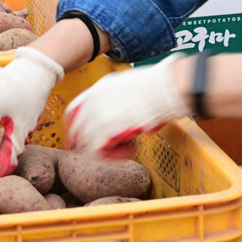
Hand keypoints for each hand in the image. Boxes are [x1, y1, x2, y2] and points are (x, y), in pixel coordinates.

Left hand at [65, 53, 190, 158]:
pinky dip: (112, 155)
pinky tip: (129, 150)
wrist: (165, 87)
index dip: (77, 125)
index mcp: (98, 89)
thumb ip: (120, 100)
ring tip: (126, 148)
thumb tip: (125, 115)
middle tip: (101, 150)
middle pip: (77, 128)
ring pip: (87, 141)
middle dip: (87, 141)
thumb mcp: (129, 85)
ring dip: (104, 149)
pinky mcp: (106, 129)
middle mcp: (94, 101)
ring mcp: (98, 114)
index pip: (75, 110)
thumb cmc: (156, 85)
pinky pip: (98, 150)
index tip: (80, 135)